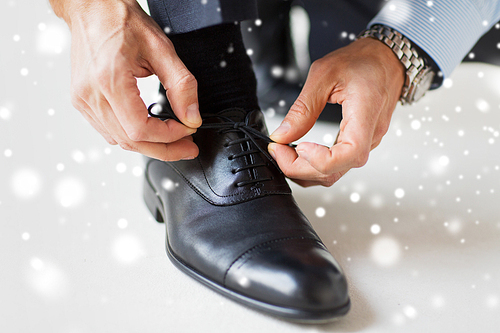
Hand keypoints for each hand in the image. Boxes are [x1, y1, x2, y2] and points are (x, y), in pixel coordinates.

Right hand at [55, 0, 201, 160]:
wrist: (92, 9)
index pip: (140, 129)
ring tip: (174, 141)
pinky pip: (108, 131)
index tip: (187, 131)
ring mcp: (83, 100)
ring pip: (119, 140)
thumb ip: (181, 86)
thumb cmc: (121, 21)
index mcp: (109, 81)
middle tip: (187, 148)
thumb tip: (192, 117)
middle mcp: (90, 95)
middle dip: (164, 149)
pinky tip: (149, 131)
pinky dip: (132, 136)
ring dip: (149, 145)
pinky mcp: (82, 101)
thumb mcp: (162, 49)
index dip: (168, 137)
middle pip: (130, 141)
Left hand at [268, 37, 404, 186]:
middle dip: (300, 168)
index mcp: (366, 114)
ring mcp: (366, 142)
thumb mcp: (324, 74)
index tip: (298, 147)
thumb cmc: (362, 60)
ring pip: (334, 173)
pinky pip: (336, 165)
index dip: (320, 160)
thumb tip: (282, 136)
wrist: (386, 58)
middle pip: (335, 171)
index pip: (350, 155)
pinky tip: (298, 153)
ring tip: (284, 151)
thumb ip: (302, 108)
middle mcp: (370, 135)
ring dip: (304, 169)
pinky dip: (313, 165)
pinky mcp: (359, 143)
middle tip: (277, 150)